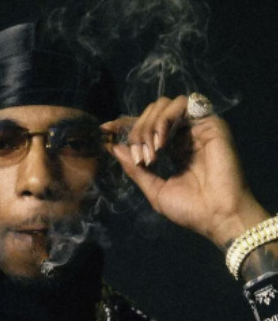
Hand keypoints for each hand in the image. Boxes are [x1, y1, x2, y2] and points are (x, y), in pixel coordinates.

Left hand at [102, 95, 269, 247]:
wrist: (216, 216)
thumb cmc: (189, 209)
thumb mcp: (154, 189)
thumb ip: (134, 168)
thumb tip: (113, 148)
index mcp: (172, 148)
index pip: (145, 127)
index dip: (124, 124)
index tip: (104, 129)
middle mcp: (184, 134)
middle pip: (151, 113)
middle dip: (137, 131)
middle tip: (139, 156)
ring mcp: (197, 127)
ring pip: (164, 104)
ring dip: (149, 125)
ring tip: (150, 152)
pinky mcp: (210, 122)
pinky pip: (182, 105)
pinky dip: (164, 120)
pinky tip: (161, 143)